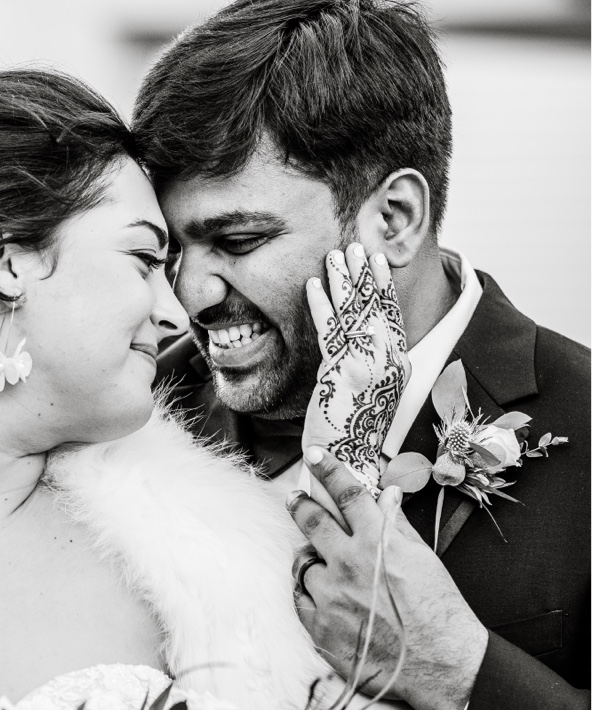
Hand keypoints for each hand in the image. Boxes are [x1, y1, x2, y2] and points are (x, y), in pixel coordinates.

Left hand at [288, 446, 487, 709]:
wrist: (441, 664)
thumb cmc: (440, 612)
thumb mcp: (424, 561)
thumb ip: (397, 527)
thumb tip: (386, 496)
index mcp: (377, 543)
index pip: (348, 495)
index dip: (329, 471)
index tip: (314, 455)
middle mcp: (348, 564)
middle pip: (311, 521)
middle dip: (300, 504)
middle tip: (295, 498)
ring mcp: (330, 596)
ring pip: (305, 565)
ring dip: (316, 563)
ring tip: (333, 572)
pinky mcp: (319, 626)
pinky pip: (301, 598)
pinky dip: (311, 594)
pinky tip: (327, 598)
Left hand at [303, 244, 409, 493]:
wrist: (350, 464)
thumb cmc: (355, 431)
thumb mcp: (370, 392)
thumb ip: (371, 364)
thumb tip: (364, 341)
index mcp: (397, 365)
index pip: (390, 314)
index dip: (383, 285)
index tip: (377, 259)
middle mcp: (386, 362)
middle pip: (374, 308)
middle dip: (364, 275)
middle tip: (355, 246)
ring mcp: (364, 366)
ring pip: (353, 314)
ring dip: (344, 282)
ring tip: (336, 255)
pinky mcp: (339, 374)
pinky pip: (329, 332)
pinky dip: (321, 306)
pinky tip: (312, 285)